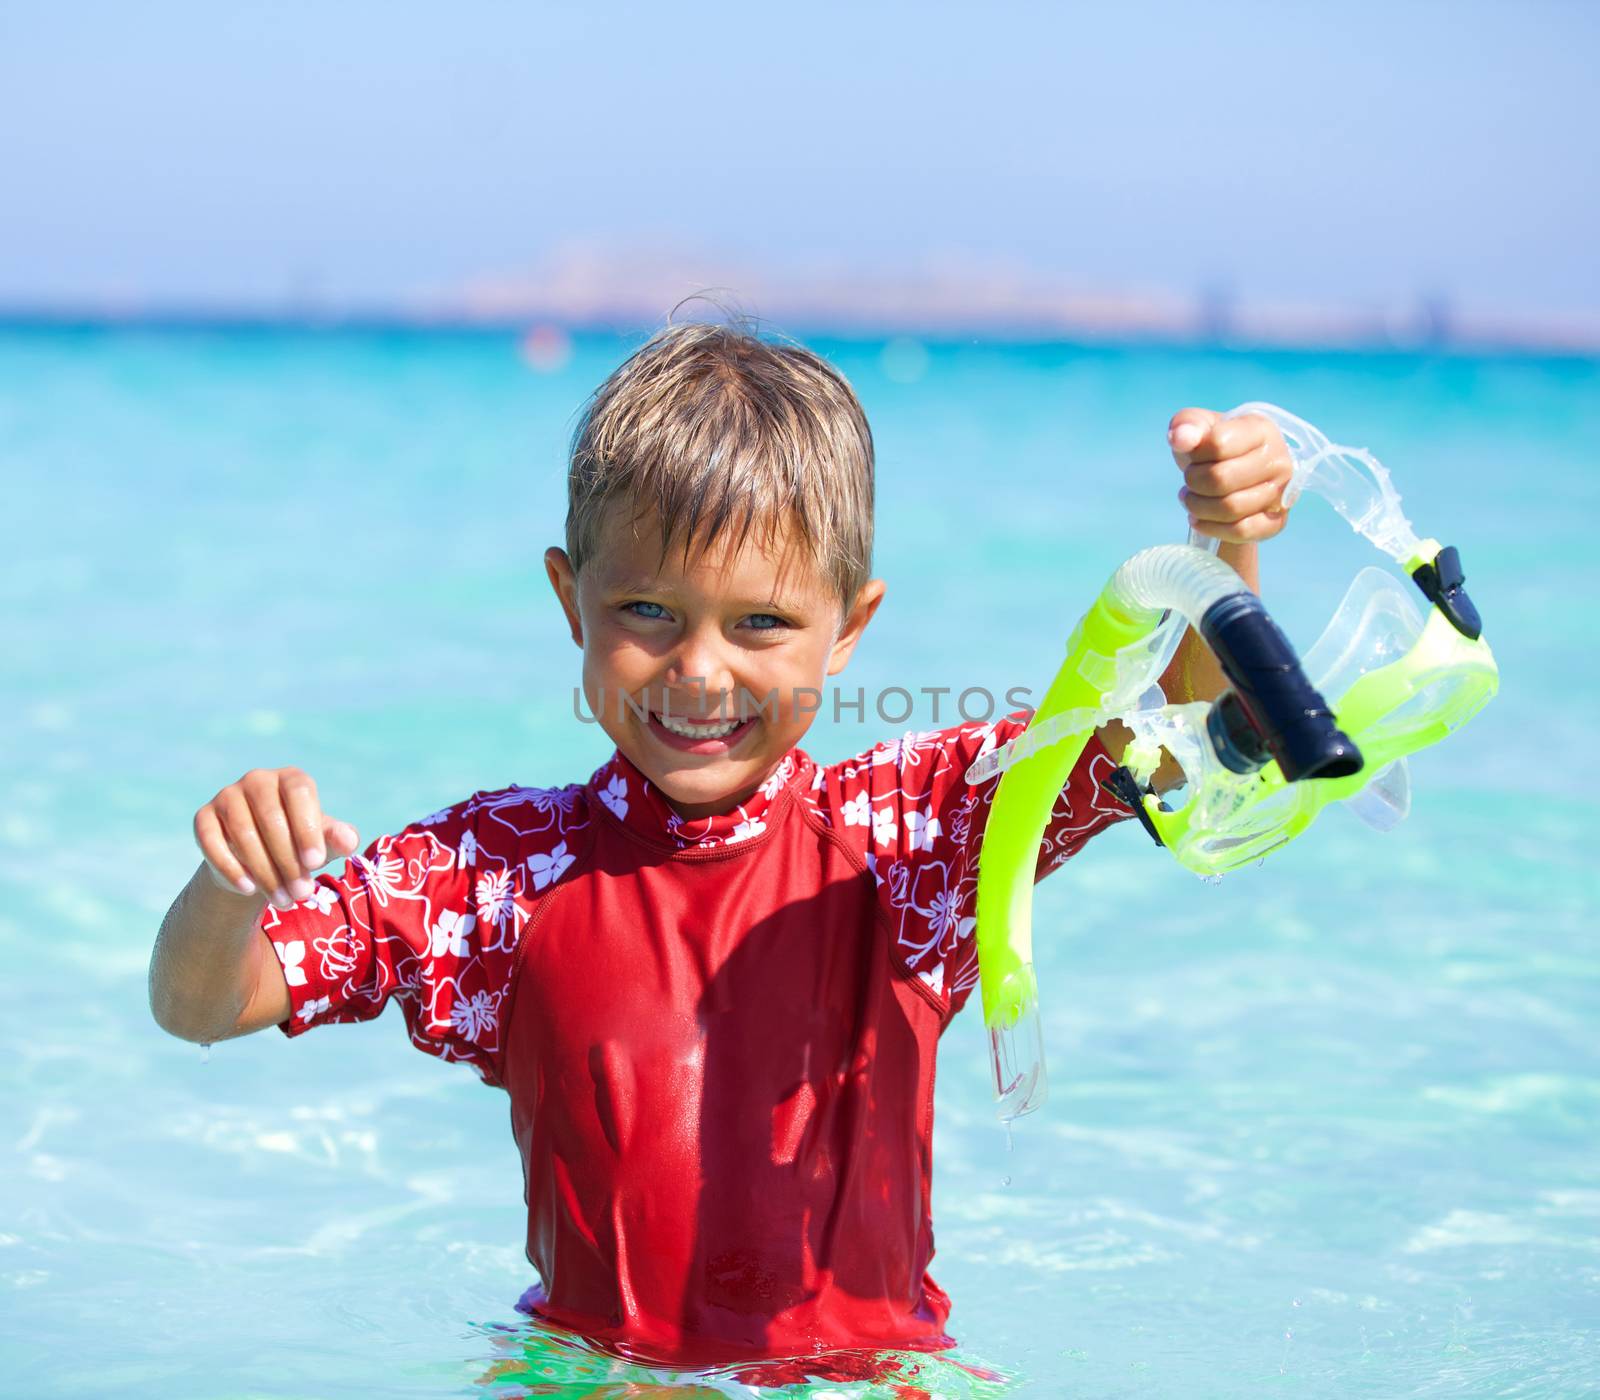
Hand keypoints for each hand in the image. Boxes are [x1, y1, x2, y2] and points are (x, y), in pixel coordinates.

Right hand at [193, 768, 360, 910]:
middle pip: (271, 819)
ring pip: (243, 834)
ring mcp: (227, 796)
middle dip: (288, 862)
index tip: (315, 863)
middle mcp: (258, 780)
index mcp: (291, 779)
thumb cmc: (299, 846)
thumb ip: (339, 839)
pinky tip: (248, 890)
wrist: (258, 862)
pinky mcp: (203, 817)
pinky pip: (211, 841)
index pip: (300, 794)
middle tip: (302, 894)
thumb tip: (348, 839)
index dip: (307, 828)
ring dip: (265, 872)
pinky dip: (230, 868)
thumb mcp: (323, 844)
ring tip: (283, 900)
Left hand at [1168, 408, 1292, 544]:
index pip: (1218, 443)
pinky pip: (1242, 531)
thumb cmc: (1214, 448)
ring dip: (1198, 507)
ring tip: (1191, 499)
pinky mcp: (1276, 521)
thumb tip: (1181, 438)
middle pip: (1221, 479)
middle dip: (1193, 483)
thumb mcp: (1197, 427)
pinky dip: (1212, 528)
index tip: (1193, 456)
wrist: (1233, 475)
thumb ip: (1186, 424)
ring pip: (1230, 508)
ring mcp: (1281, 493)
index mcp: (1261, 430)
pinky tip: (1199, 519)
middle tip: (1189, 482)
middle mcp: (1278, 460)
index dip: (1195, 454)